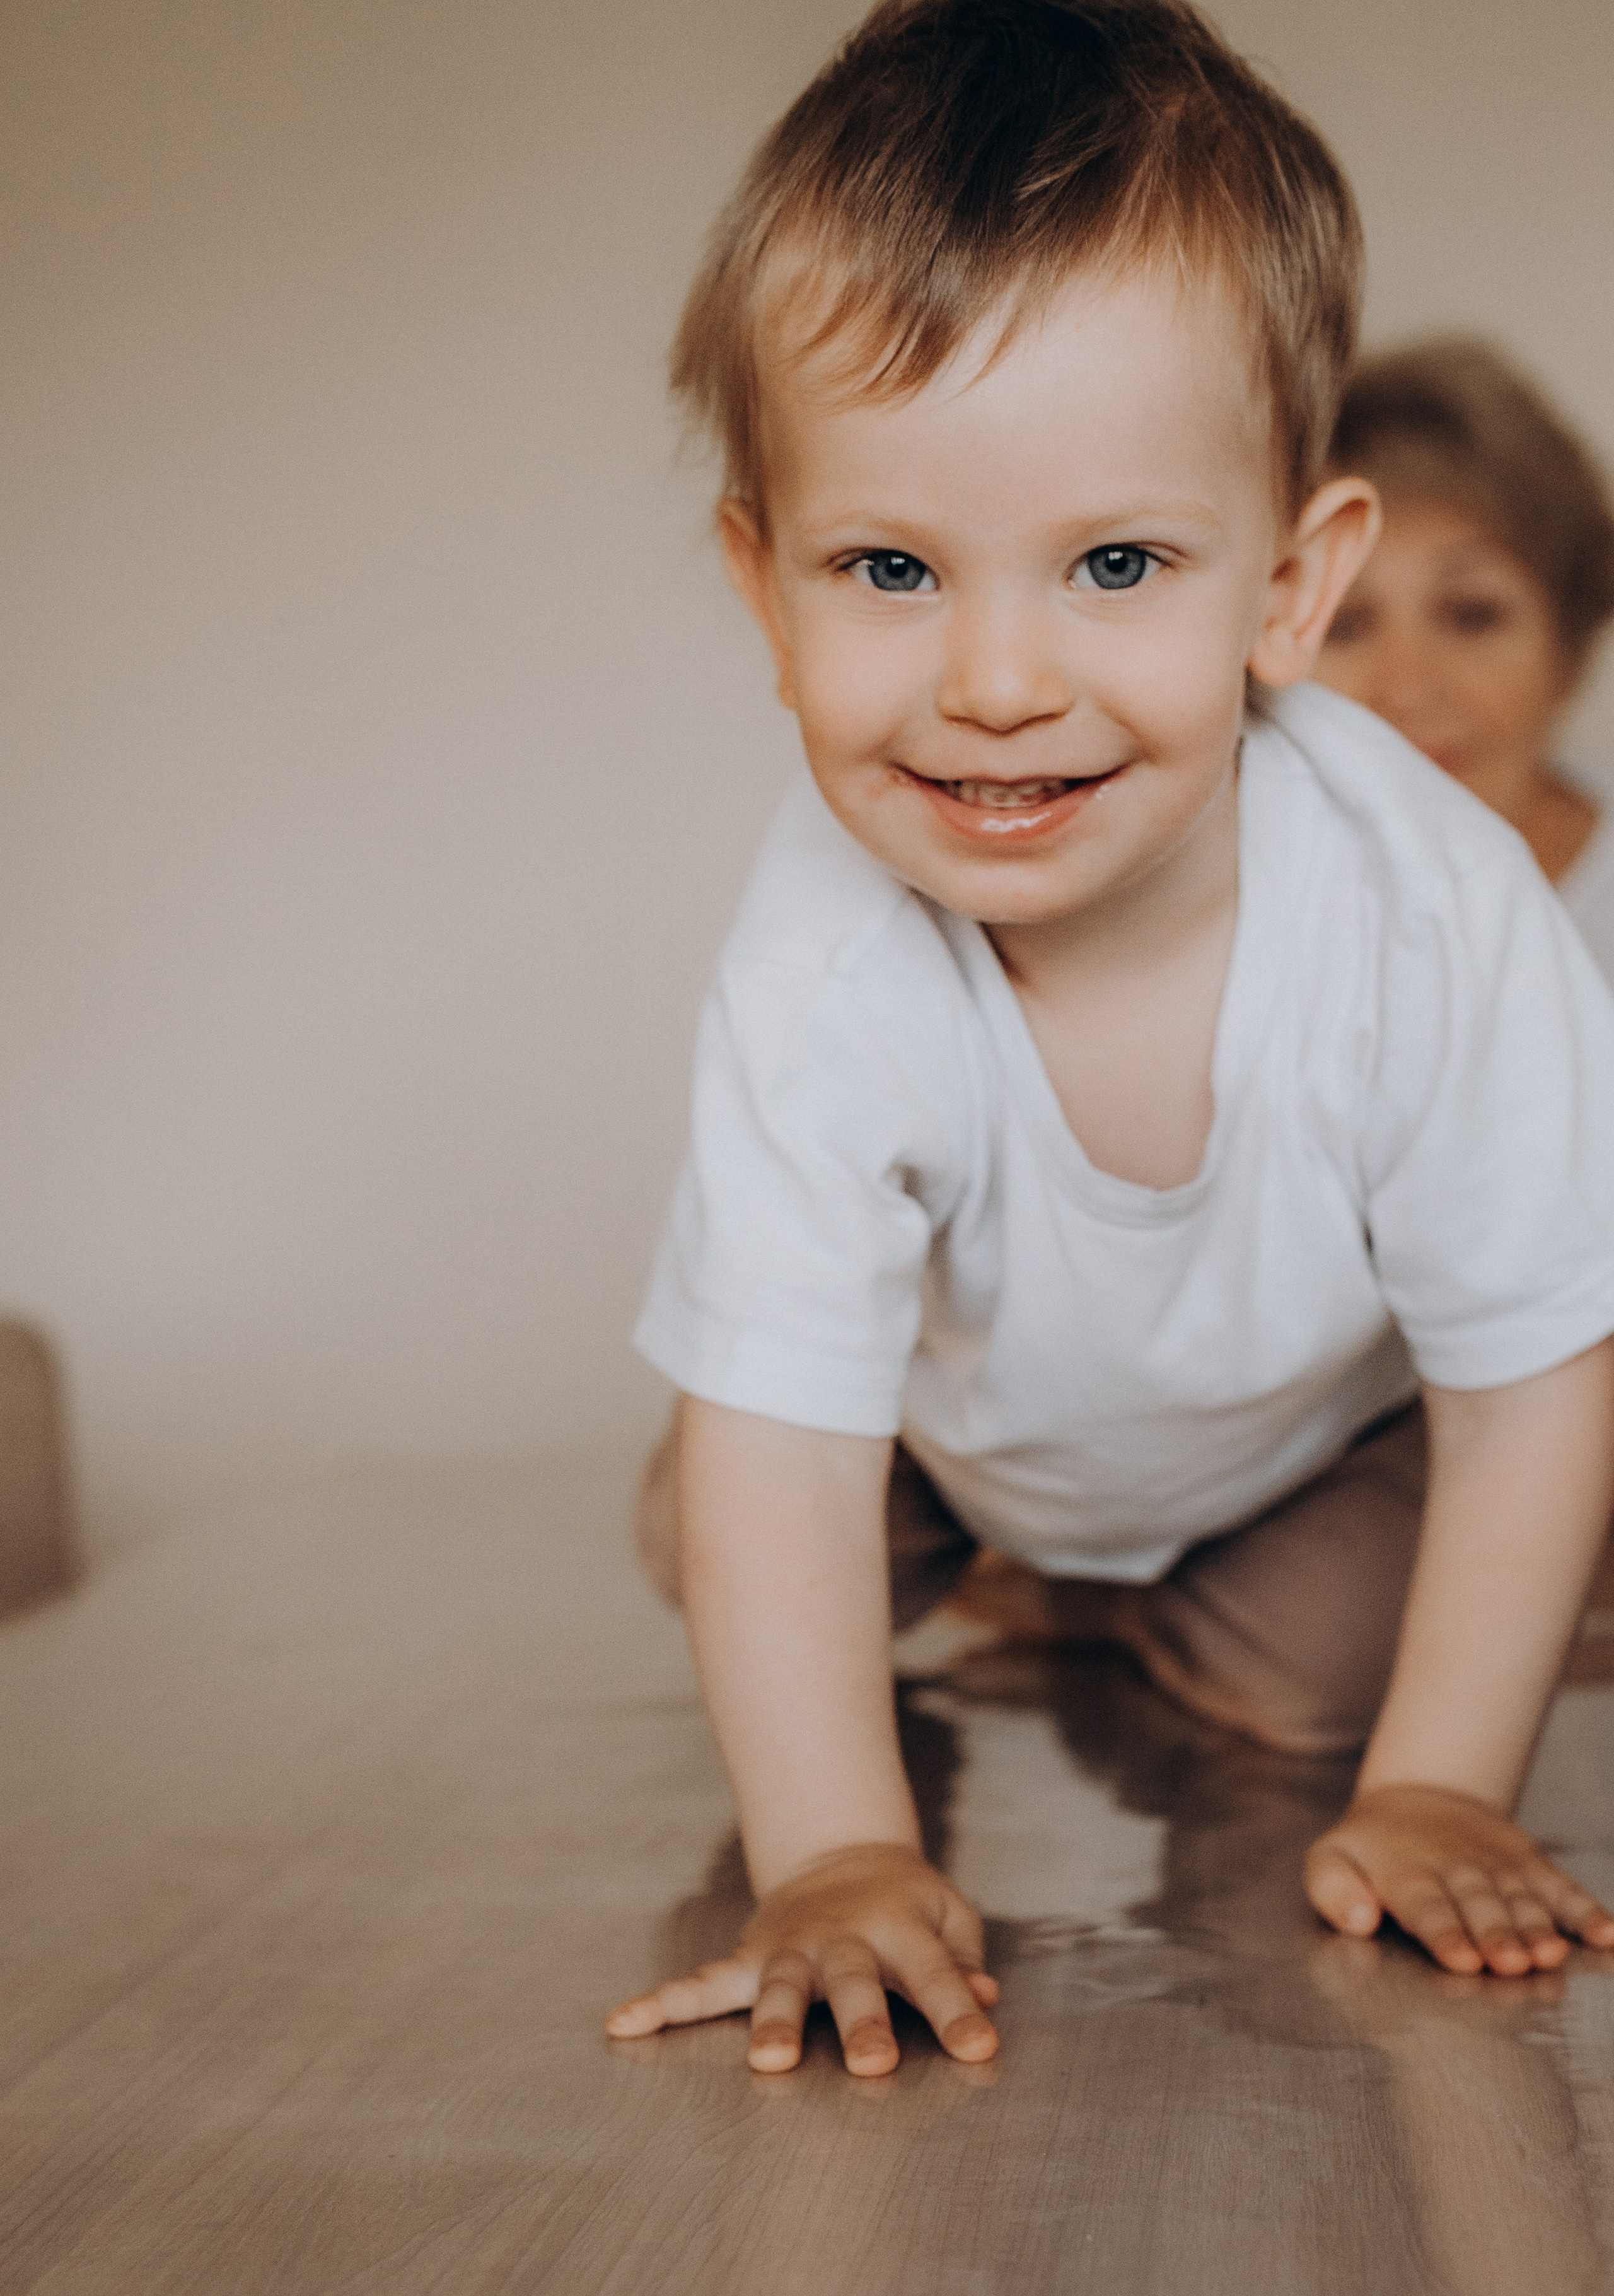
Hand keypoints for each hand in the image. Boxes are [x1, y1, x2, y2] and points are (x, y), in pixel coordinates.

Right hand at [605, 1842, 999, 2074]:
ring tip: (769, 2062)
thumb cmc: (906, 1903)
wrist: (842, 1852)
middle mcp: (842, 1939)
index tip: (980, 2048)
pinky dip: (663, 2003)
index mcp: (900, 1929)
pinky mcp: (749, 1959)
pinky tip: (623, 2023)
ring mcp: (790, 1949)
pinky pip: (703, 1984)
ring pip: (780, 1987)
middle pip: (852, 1981)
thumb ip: (965, 1958)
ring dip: (775, 2022)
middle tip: (873, 2063)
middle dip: (862, 2021)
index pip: (936, 1973)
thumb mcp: (949, 1915)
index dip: (959, 2011)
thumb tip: (988, 1997)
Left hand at [1306, 1782, 1613, 1975]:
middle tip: (1512, 1963)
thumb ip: (1332, 1889)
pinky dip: (1586, 1909)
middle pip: (1480, 1907)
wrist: (1418, 1794)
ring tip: (1551, 1954)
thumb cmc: (1371, 1848)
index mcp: (1407, 1875)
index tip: (1462, 1960)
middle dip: (1497, 1936)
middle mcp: (1458, 1870)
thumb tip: (1356, 1919)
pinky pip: (1562, 1885)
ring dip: (1539, 1928)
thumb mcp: (1331, 1859)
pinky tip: (1607, 1935)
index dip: (1445, 1934)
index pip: (1427, 1907)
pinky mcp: (1531, 1863)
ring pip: (1522, 1900)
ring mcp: (1499, 1866)